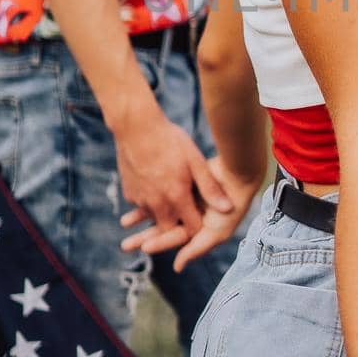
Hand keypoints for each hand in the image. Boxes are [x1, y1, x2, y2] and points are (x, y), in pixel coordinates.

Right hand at [114, 108, 232, 239]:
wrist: (135, 127)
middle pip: (171, 229)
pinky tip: (157, 187)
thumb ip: (210, 188)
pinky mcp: (129, 194)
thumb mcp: (195, 161)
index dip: (199, 227)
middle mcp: (157, 204)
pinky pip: (142, 206)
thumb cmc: (170, 140)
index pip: (191, 228)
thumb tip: (228, 209)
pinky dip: (151, 202)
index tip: (206, 221)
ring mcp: (140, 200)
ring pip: (155, 218)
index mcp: (177, 197)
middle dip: (179, 227)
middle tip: (188, 215)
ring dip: (164, 215)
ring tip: (172, 199)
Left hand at [119, 154, 255, 269]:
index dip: (160, 243)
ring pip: (159, 211)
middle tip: (124, 246)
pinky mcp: (180, 184)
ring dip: (141, 218)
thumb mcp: (215, 232)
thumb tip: (176, 267)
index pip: (175, 239)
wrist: (236, 175)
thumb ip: (196, 249)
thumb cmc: (230, 207)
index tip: (144, 247)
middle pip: (163, 229)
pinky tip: (133, 201)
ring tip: (123, 223)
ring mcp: (184, 201)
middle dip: (144, 238)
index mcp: (198, 231)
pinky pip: (161, 191)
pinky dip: (148, 196)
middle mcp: (189, 218)